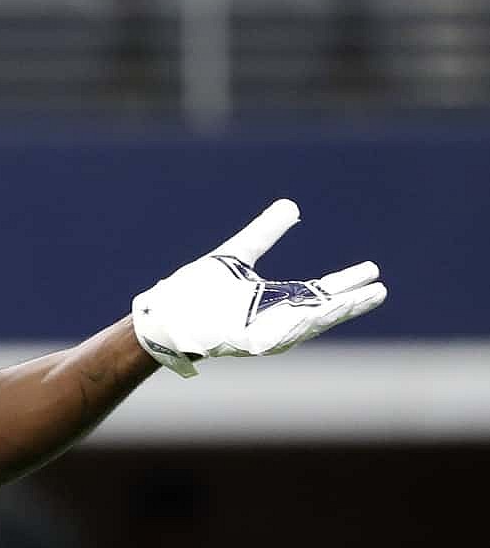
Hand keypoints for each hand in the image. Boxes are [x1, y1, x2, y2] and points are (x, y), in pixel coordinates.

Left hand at [132, 199, 386, 376]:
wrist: (165, 313)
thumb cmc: (199, 290)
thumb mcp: (237, 254)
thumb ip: (264, 233)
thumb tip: (290, 206)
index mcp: (276, 300)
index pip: (320, 292)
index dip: (347, 283)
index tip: (373, 272)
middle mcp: (273, 319)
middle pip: (321, 311)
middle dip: (350, 303)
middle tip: (381, 290)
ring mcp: (260, 333)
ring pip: (303, 325)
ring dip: (330, 313)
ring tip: (358, 300)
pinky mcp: (242, 342)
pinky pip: (274, 336)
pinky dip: (295, 325)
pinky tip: (313, 313)